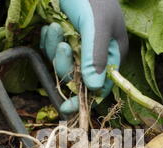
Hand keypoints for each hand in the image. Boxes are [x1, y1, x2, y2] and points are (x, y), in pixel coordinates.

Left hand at [40, 0, 128, 115]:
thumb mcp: (96, 24)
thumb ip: (95, 55)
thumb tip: (93, 88)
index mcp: (113, 53)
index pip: (101, 85)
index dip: (85, 98)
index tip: (67, 107)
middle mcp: (97, 53)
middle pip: (78, 77)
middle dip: (65, 64)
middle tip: (62, 46)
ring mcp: (80, 46)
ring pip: (63, 64)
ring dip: (55, 49)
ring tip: (56, 27)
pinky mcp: (65, 38)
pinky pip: (54, 51)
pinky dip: (49, 41)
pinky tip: (51, 25)